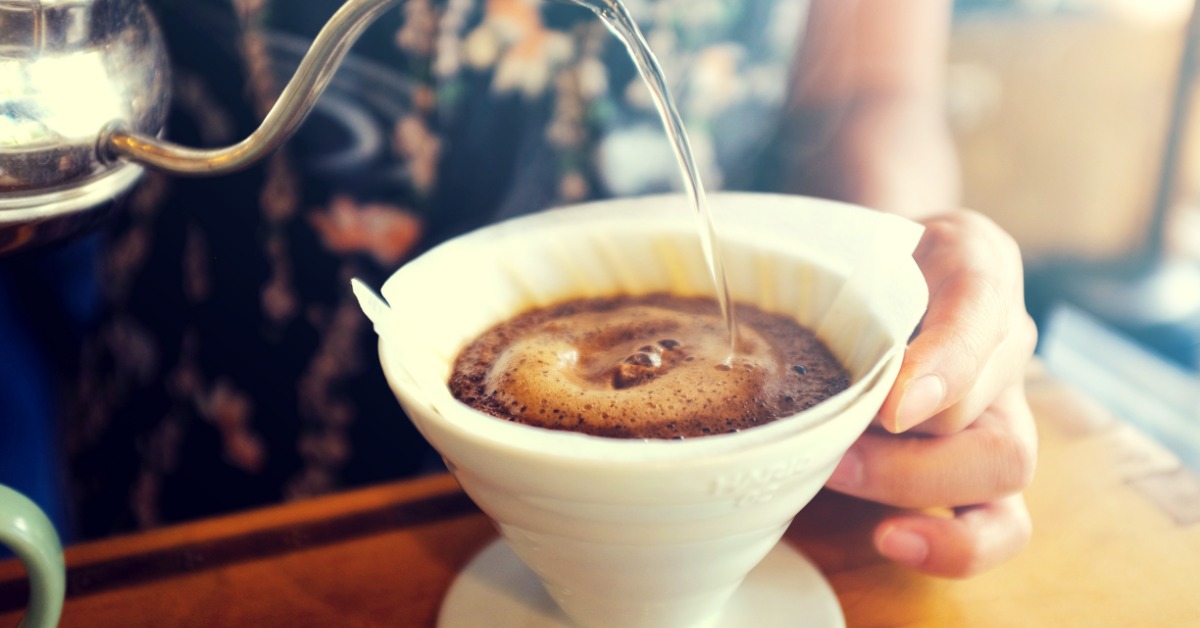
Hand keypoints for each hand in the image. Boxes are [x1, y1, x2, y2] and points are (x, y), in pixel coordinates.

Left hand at [825, 209, 1038, 577]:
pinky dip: (956, 544)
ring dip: (918, 484)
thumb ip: (853, 286)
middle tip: (832, 449)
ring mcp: (1002, 404)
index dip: (945, 366)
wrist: (872, 264)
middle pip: (985, 400)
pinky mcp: (985, 465)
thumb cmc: (855, 261)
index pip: (979, 302)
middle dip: (907, 448)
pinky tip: (893, 539)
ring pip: (1006, 466)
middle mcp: (1004, 338)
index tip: (893, 410)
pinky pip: (1003, 522)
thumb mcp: (848, 243)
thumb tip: (865, 392)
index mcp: (975, 264)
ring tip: (844, 478)